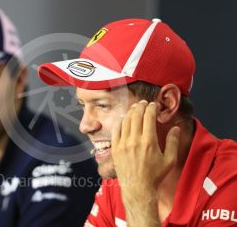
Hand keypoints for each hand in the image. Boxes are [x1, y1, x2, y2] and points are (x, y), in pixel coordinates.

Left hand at [111, 100, 179, 224]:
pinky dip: (120, 122)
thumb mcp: (170, 160)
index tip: (153, 105)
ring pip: (125, 121)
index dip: (151, 108)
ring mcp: (123, 144)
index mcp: (149, 141)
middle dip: (141, 106)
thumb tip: (176, 128)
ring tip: (135, 108)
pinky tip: (124, 119)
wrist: (138, 188)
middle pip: (136, 116)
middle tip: (144, 104)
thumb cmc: (155, 175)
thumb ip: (173, 142)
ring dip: (131, 112)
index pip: (148, 117)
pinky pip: (116, 130)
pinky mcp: (115, 148)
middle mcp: (134, 140)